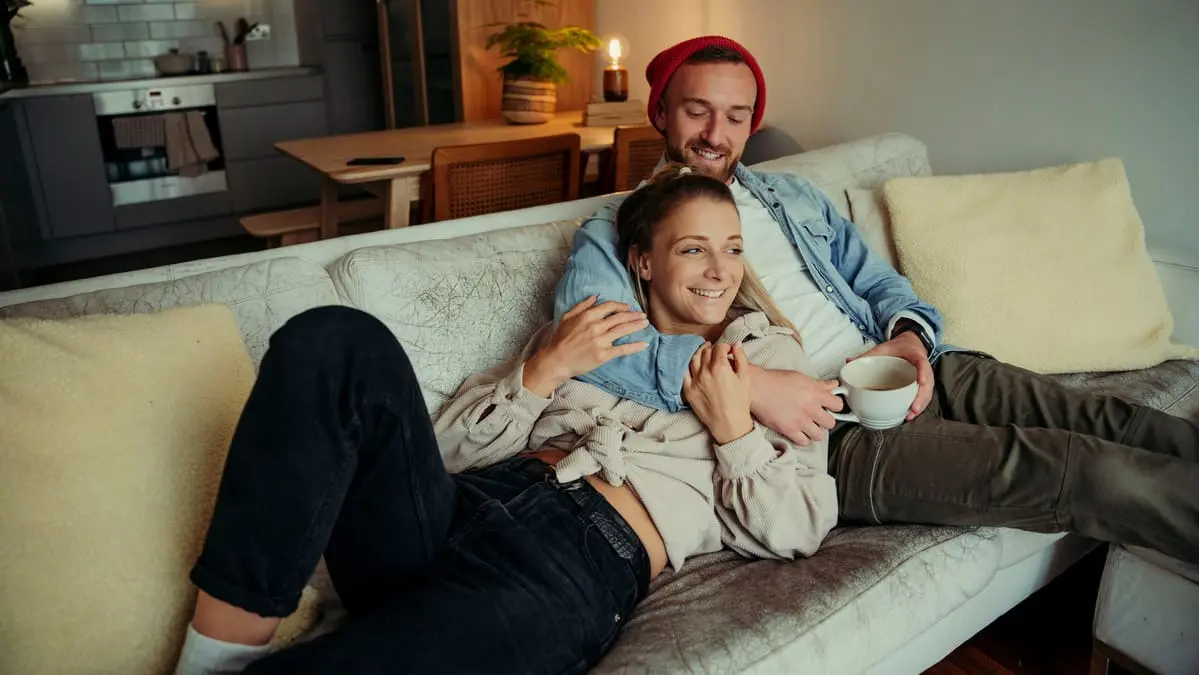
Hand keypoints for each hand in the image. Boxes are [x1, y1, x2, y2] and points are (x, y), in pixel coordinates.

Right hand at [523, 296, 648, 395]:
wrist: (556, 360)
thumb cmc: (559, 339)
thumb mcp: (567, 317)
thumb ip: (582, 306)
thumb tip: (595, 297)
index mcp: (587, 316)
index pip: (609, 307)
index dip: (621, 306)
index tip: (628, 307)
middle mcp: (596, 327)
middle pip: (619, 317)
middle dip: (633, 315)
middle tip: (643, 315)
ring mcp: (600, 341)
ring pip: (623, 330)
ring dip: (636, 326)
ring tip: (646, 323)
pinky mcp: (603, 355)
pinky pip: (622, 349)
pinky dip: (634, 346)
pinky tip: (644, 344)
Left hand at [683, 342, 753, 444]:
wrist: (729, 424)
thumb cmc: (740, 402)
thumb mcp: (745, 377)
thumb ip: (741, 358)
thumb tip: (736, 344)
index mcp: (720, 367)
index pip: (719, 348)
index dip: (725, 346)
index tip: (728, 349)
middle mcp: (705, 372)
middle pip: (705, 352)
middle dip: (712, 349)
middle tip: (717, 351)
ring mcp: (694, 381)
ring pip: (693, 360)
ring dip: (699, 353)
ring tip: (704, 352)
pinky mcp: (688, 391)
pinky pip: (684, 373)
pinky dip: (688, 366)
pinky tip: (692, 365)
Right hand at [748, 365, 842, 445]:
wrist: (757, 388)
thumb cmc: (774, 381)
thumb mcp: (800, 377)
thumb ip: (819, 384)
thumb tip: (832, 385)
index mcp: (815, 393)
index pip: (838, 405)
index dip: (834, 406)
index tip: (830, 407)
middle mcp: (810, 408)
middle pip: (830, 423)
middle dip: (825, 420)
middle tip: (818, 418)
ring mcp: (800, 421)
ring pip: (819, 435)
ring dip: (815, 431)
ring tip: (809, 427)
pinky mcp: (789, 430)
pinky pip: (804, 442)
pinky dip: (802, 439)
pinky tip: (799, 432)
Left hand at [850, 331, 933, 420]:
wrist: (910, 343)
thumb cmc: (900, 346)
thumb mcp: (883, 347)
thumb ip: (868, 355)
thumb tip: (849, 362)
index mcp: (915, 355)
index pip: (922, 364)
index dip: (923, 373)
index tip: (920, 382)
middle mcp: (923, 366)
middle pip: (927, 382)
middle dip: (921, 397)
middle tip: (913, 408)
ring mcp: (924, 375)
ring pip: (927, 391)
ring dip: (921, 404)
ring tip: (911, 414)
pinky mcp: (923, 383)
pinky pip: (924, 394)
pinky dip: (920, 404)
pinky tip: (912, 413)